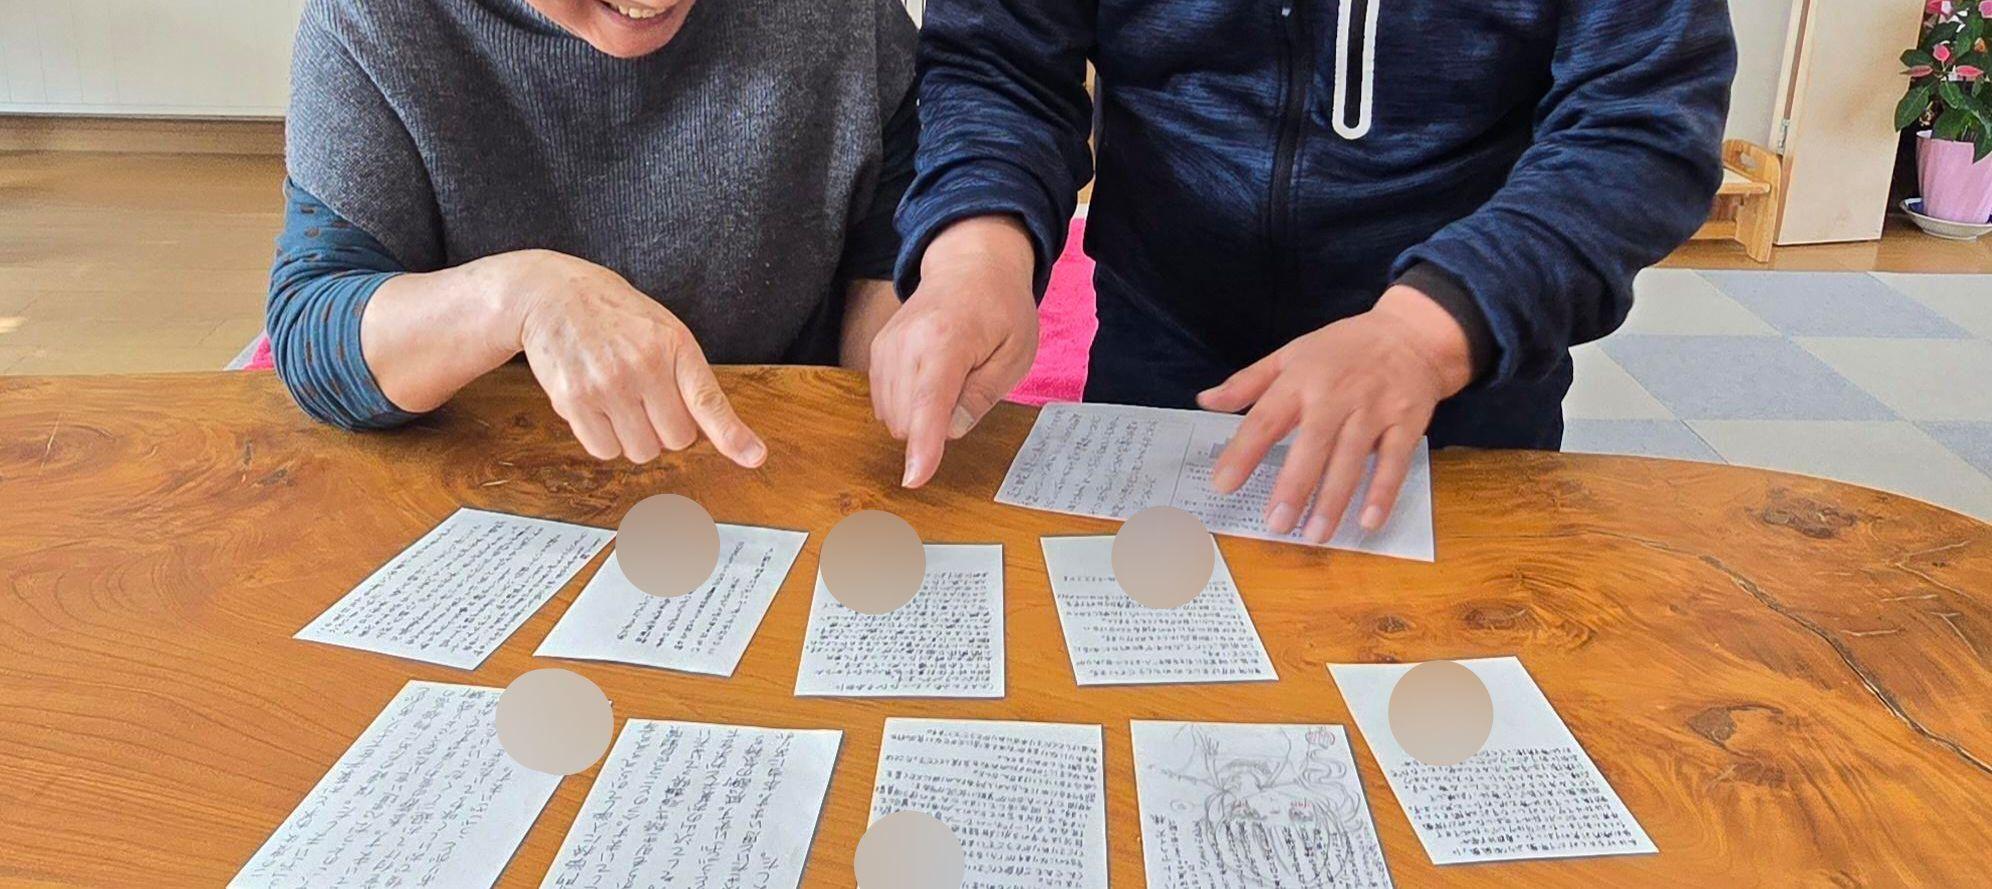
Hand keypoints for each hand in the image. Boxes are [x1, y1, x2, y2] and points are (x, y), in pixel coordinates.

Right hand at [503, 250, 765, 465]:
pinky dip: (605, 440)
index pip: (707, 399)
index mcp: (674, 345)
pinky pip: (604, 450)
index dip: (731, 435)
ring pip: (642, 451)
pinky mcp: (574, 400)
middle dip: (666, 429)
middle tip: (647, 399)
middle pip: (676, 440)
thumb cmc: (615, 316)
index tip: (753, 456)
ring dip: (635, 437)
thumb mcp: (663, 330)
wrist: (552, 295)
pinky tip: (597, 406)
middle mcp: (643, 365)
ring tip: (619, 399)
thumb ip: (689, 376)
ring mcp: (607, 384)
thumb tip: (715, 433)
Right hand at [870, 216, 1039, 486]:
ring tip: (953, 377)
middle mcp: (906, 343)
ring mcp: (885, 346)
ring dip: (919, 417)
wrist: (970, 264)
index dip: (923, 447)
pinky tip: (932, 380)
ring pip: (890, 415)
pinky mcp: (876, 351)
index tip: (914, 479)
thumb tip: (949, 433)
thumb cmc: (1001, 309)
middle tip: (969, 388)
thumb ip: (982, 395)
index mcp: (946, 341)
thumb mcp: (1015, 354)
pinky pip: (882, 402)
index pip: (929, 404)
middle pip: (905, 418)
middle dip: (934, 427)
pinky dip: (906, 405)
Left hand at [1196, 285, 1473, 542]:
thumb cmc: (1344, 348)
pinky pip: (1394, 462)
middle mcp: (1336, 396)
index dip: (1243, 452)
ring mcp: (1374, 410)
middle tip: (1276, 524)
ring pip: (1351, 460)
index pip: (1266, 419)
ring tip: (1314, 535)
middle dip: (1294, 486)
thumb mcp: (1292, 354)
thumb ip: (1248, 382)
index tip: (1223, 484)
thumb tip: (1206, 400)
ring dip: (1333, 500)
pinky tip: (1368, 522)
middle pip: (1312, 445)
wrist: (1411, 334)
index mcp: (1301, 379)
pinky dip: (1382, 493)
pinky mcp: (1406, 423)